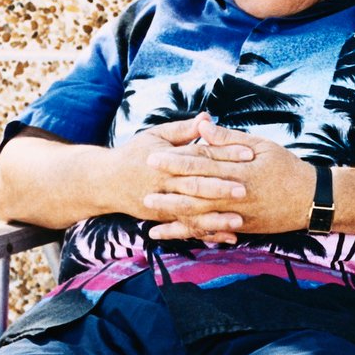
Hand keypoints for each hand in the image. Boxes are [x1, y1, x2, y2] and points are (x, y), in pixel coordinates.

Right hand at [109, 116, 245, 242]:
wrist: (105, 181)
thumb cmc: (135, 154)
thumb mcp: (156, 136)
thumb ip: (184, 130)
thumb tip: (208, 117)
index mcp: (167, 158)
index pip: (199, 155)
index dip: (224, 153)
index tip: (249, 153)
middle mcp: (165, 182)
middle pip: (195, 185)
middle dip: (219, 188)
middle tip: (245, 189)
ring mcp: (163, 202)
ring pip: (192, 211)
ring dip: (215, 217)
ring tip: (240, 220)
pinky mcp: (164, 218)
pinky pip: (188, 227)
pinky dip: (209, 233)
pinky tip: (230, 237)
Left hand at [139, 123, 313, 242]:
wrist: (313, 200)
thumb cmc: (288, 168)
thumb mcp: (262, 146)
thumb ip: (229, 138)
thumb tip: (202, 126)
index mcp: (240, 169)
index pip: (203, 163)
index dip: (176, 161)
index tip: (153, 157)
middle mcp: (237, 193)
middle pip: (196, 190)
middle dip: (168, 188)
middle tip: (143, 187)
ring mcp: (239, 213)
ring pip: (200, 214)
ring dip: (173, 213)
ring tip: (150, 210)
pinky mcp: (241, 227)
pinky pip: (211, 230)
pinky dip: (189, 232)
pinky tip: (170, 234)